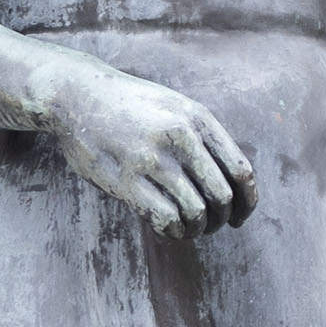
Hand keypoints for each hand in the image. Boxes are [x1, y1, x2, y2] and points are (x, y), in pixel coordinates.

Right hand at [51, 67, 256, 233]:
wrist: (78, 95)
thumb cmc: (130, 106)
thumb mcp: (174, 106)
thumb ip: (203, 138)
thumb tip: (233, 184)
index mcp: (197, 118)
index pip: (240, 170)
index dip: (248, 202)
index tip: (240, 217)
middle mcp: (179, 136)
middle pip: (222, 197)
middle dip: (222, 220)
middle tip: (212, 226)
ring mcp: (152, 159)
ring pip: (196, 212)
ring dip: (197, 229)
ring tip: (188, 229)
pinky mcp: (126, 179)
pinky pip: (165, 218)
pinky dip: (172, 231)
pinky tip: (167, 228)